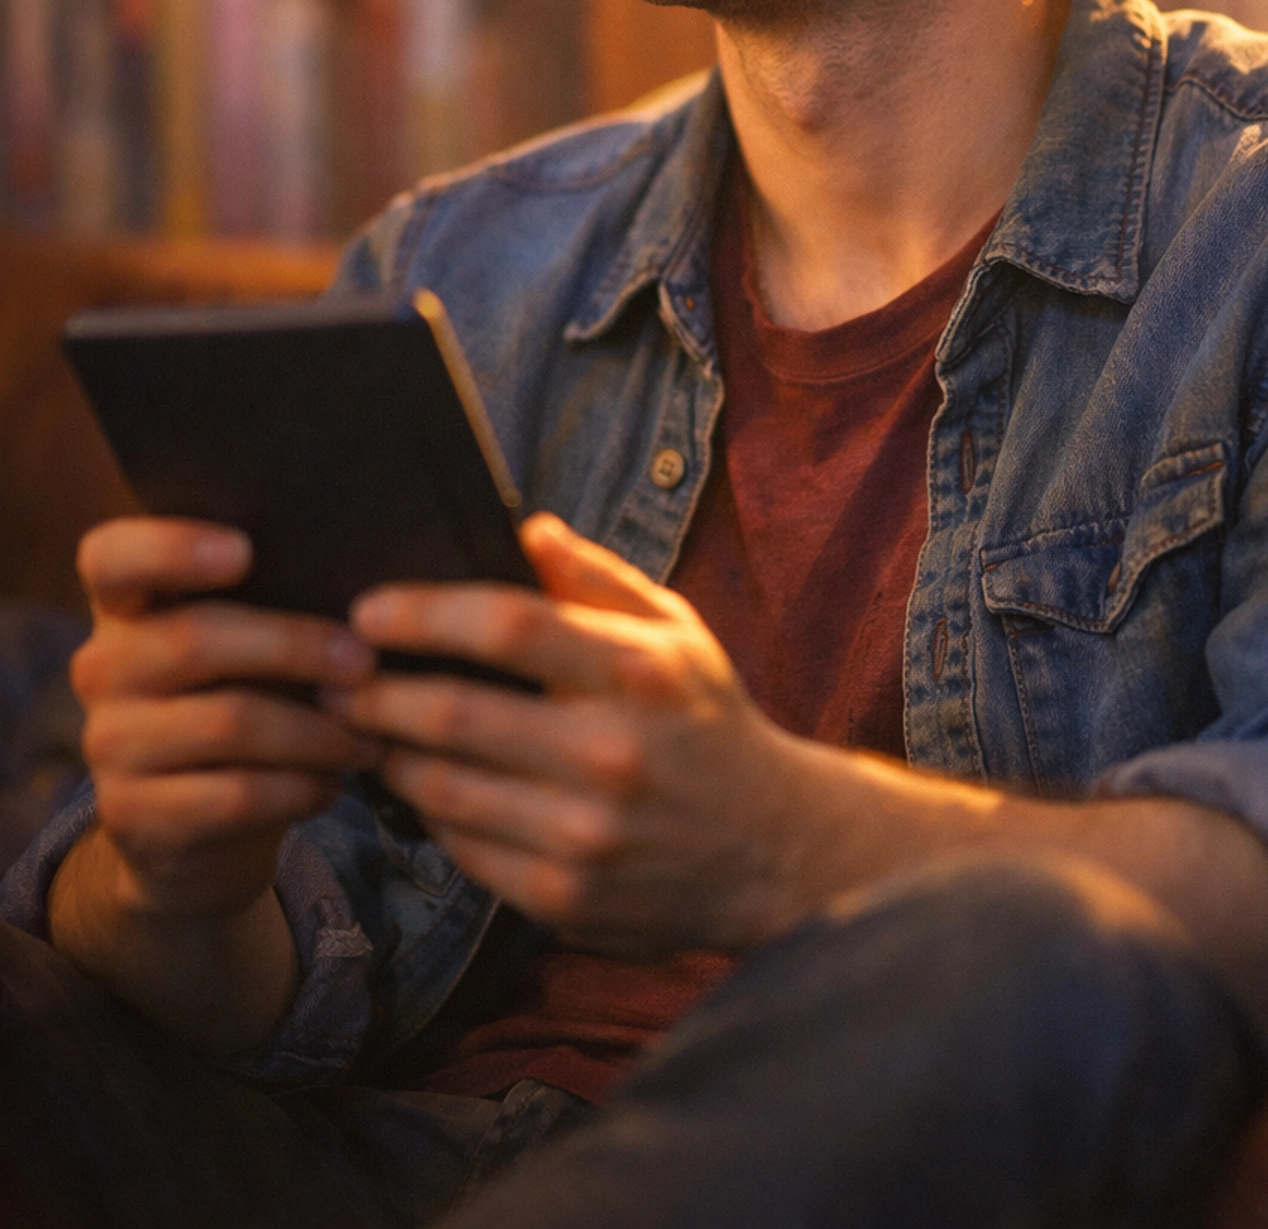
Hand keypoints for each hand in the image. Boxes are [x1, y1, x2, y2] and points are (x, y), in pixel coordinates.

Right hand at [69, 516, 376, 920]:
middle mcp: (102, 666)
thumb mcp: (250, 646)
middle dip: (296, 647)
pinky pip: (233, 795)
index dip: (169, 546)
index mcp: (125, 605)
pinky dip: (300, 788)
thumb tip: (370, 599)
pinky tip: (333, 785)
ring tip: (369, 738)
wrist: (197, 828)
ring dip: (317, 733)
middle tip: (366, 664)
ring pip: (227, 723)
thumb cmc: (243, 699)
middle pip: (195, 639)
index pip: (112, 556)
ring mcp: (109, 743)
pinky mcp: (131, 814)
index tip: (244, 551)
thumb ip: (278, 605)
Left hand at [336, 514, 820, 954]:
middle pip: (454, 714)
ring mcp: (584, 834)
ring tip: (363, 729)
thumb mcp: (676, 631)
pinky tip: (419, 788)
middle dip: (375, 692)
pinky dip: (430, 814)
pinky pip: (463, 850)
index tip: (367, 610)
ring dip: (388, 755)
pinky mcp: (565, 899)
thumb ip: (596, 579)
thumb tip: (525, 528)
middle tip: (335, 675)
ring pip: (443, 789)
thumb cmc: (707, 720)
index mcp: (635, 671)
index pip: (508, 626)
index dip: (424, 613)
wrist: (771, 848)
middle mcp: (610, 753)